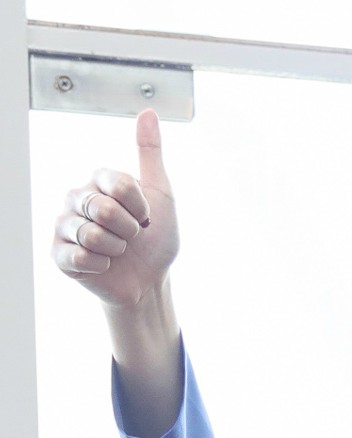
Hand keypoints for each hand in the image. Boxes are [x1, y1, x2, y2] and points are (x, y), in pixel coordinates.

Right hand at [51, 109, 178, 308]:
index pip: (117, 183)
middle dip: (129, 231)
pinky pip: (80, 257)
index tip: (146, 217)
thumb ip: (151, 154)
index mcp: (98, 180)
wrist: (151, 282)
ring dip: (117, 250)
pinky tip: (104, 266)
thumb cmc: (156, 239)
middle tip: (131, 237)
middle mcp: (76, 197)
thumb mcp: (161, 194)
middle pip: (103, 209)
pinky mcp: (60, 254)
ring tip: (118, 252)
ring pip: (92, 235)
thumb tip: (148, 112)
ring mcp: (65, 225)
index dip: (140, 208)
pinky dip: (102, 266)